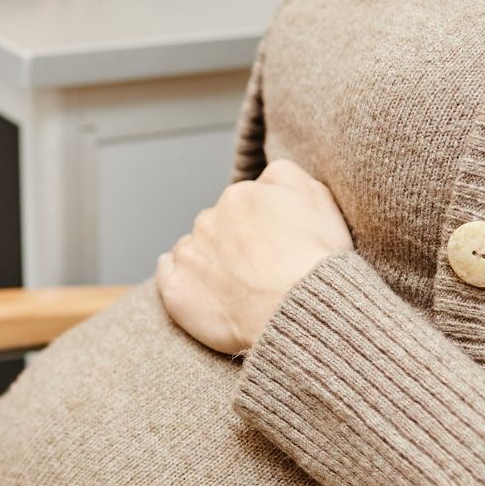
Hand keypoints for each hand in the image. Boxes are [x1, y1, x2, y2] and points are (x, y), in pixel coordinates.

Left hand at [156, 160, 353, 355]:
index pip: (242, 205)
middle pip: (215, 226)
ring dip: (206, 261)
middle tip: (257, 269)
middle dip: (231, 243)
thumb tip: (264, 177)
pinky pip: (168, 275)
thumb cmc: (314, 259)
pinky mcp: (176, 289)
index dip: (258, 227)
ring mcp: (190, 255)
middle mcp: (208, 219)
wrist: (299, 309)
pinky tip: (196, 289)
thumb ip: (285, 175)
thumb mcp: (316, 197)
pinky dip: (178, 278)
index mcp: (239, 196)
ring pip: (192, 249)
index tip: (272, 246)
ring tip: (234, 286)